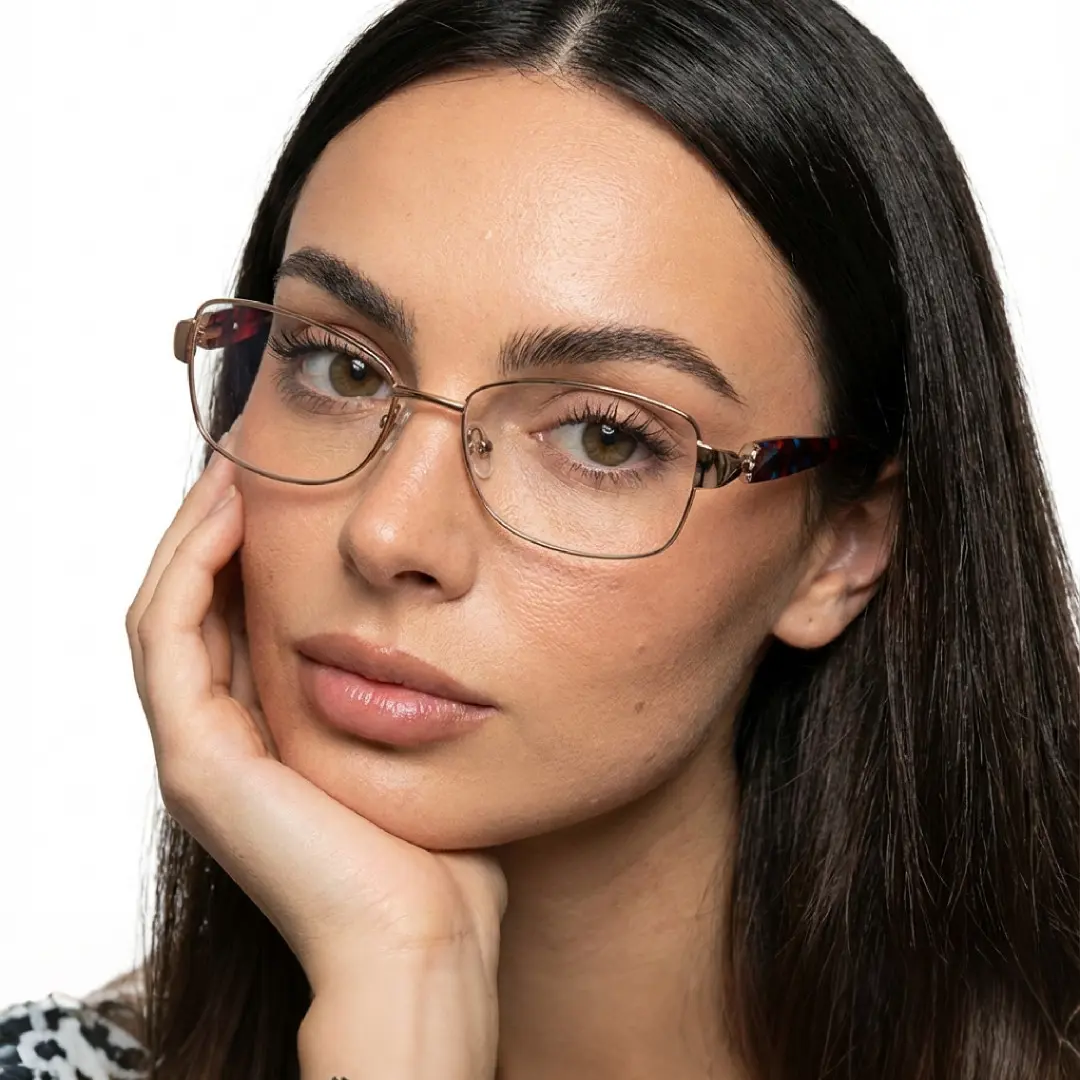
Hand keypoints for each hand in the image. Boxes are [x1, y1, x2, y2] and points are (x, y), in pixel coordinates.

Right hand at [126, 420, 506, 1001]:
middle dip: (218, 524)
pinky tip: (234, 509)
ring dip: (197, 530)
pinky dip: (192, 564)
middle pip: (195, 604)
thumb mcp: (417, 737)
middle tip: (247, 451)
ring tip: (234, 462)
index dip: (248, 544)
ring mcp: (198, 752)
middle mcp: (218, 740)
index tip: (284, 477)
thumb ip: (403, 680)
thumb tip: (438, 615)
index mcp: (263, 736)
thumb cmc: (440, 844)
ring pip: (168, 607)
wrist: (427, 935)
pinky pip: (168, 635)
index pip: (234, 617)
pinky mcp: (196, 762)